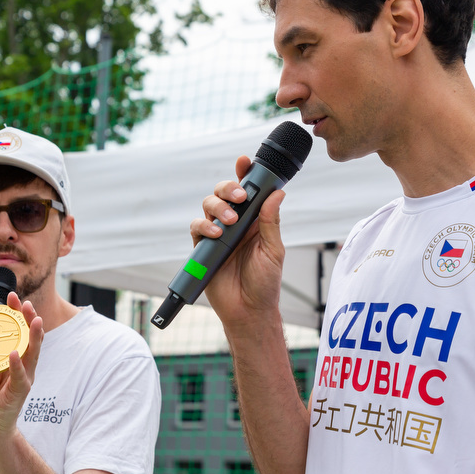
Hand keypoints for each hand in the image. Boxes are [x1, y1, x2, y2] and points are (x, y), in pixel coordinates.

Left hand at [0, 292, 43, 440]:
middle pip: (30, 337)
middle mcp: (22, 364)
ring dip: (34, 337)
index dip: (16, 313)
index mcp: (11, 356)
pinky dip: (18, 366)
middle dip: (29, 319)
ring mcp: (23, 377)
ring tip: (34, 321)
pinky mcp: (19, 392)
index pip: (18, 330)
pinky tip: (14, 354)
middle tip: (26, 303)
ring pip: (32, 354)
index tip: (11, 297)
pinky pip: (20, 377)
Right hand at [189, 155, 286, 322]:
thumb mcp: (273, 251)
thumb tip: (277, 193)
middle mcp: (236, 224)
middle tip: (239, 197)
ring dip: (218, 207)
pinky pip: (196, 228)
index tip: (244, 162)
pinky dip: (203, 226)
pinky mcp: (203, 247)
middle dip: (228, 188)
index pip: (249, 192)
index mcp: (256, 221)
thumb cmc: (265, 283)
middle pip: (224, 193)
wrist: (248, 311)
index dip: (245, 174)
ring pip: (209, 205)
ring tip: (229, 222)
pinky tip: (215, 234)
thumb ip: (271, 222)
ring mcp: (218, 234)